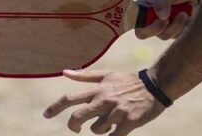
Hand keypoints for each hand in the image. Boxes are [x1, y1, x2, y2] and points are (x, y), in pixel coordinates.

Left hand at [44, 69, 164, 134]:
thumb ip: (85, 75)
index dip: (55, 107)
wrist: (156, 85)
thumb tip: (65, 72)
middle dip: (73, 126)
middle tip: (76, 129)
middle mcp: (104, 100)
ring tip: (110, 121)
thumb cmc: (130, 81)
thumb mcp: (107, 75)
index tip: (45, 115)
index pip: (70, 98)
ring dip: (100, 129)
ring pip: (96, 130)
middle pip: (78, 117)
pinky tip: (117, 130)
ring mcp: (116, 112)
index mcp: (98, 89)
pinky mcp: (128, 123)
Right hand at [134, 0, 197, 39]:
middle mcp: (148, 20)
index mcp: (142, 8)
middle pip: (142, 34)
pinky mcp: (172, 35)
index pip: (129, 18)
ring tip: (184, 13)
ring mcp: (160, 29)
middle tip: (166, 20)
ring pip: (162, 35)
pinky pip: (174, 37)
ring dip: (175, 25)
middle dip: (155, 28)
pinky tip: (186, 17)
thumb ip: (163, 1)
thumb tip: (161, 17)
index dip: (131, 22)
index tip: (145, 19)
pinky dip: (182, 28)